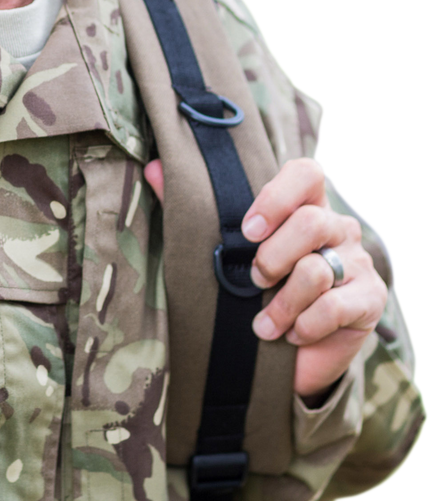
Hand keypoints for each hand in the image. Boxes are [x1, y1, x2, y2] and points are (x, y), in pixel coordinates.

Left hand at [143, 156, 386, 401]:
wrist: (287, 354)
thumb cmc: (252, 289)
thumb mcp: (224, 250)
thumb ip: (189, 207)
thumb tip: (153, 167)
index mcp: (305, 204)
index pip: (306, 173)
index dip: (276, 197)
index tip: (247, 230)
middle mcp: (337, 226)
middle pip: (310, 222)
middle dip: (272, 257)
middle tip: (254, 281)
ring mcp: (358, 262)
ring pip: (317, 269)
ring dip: (282, 302)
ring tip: (264, 323)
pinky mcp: (370, 301)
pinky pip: (335, 307)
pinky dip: (305, 325)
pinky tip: (292, 335)